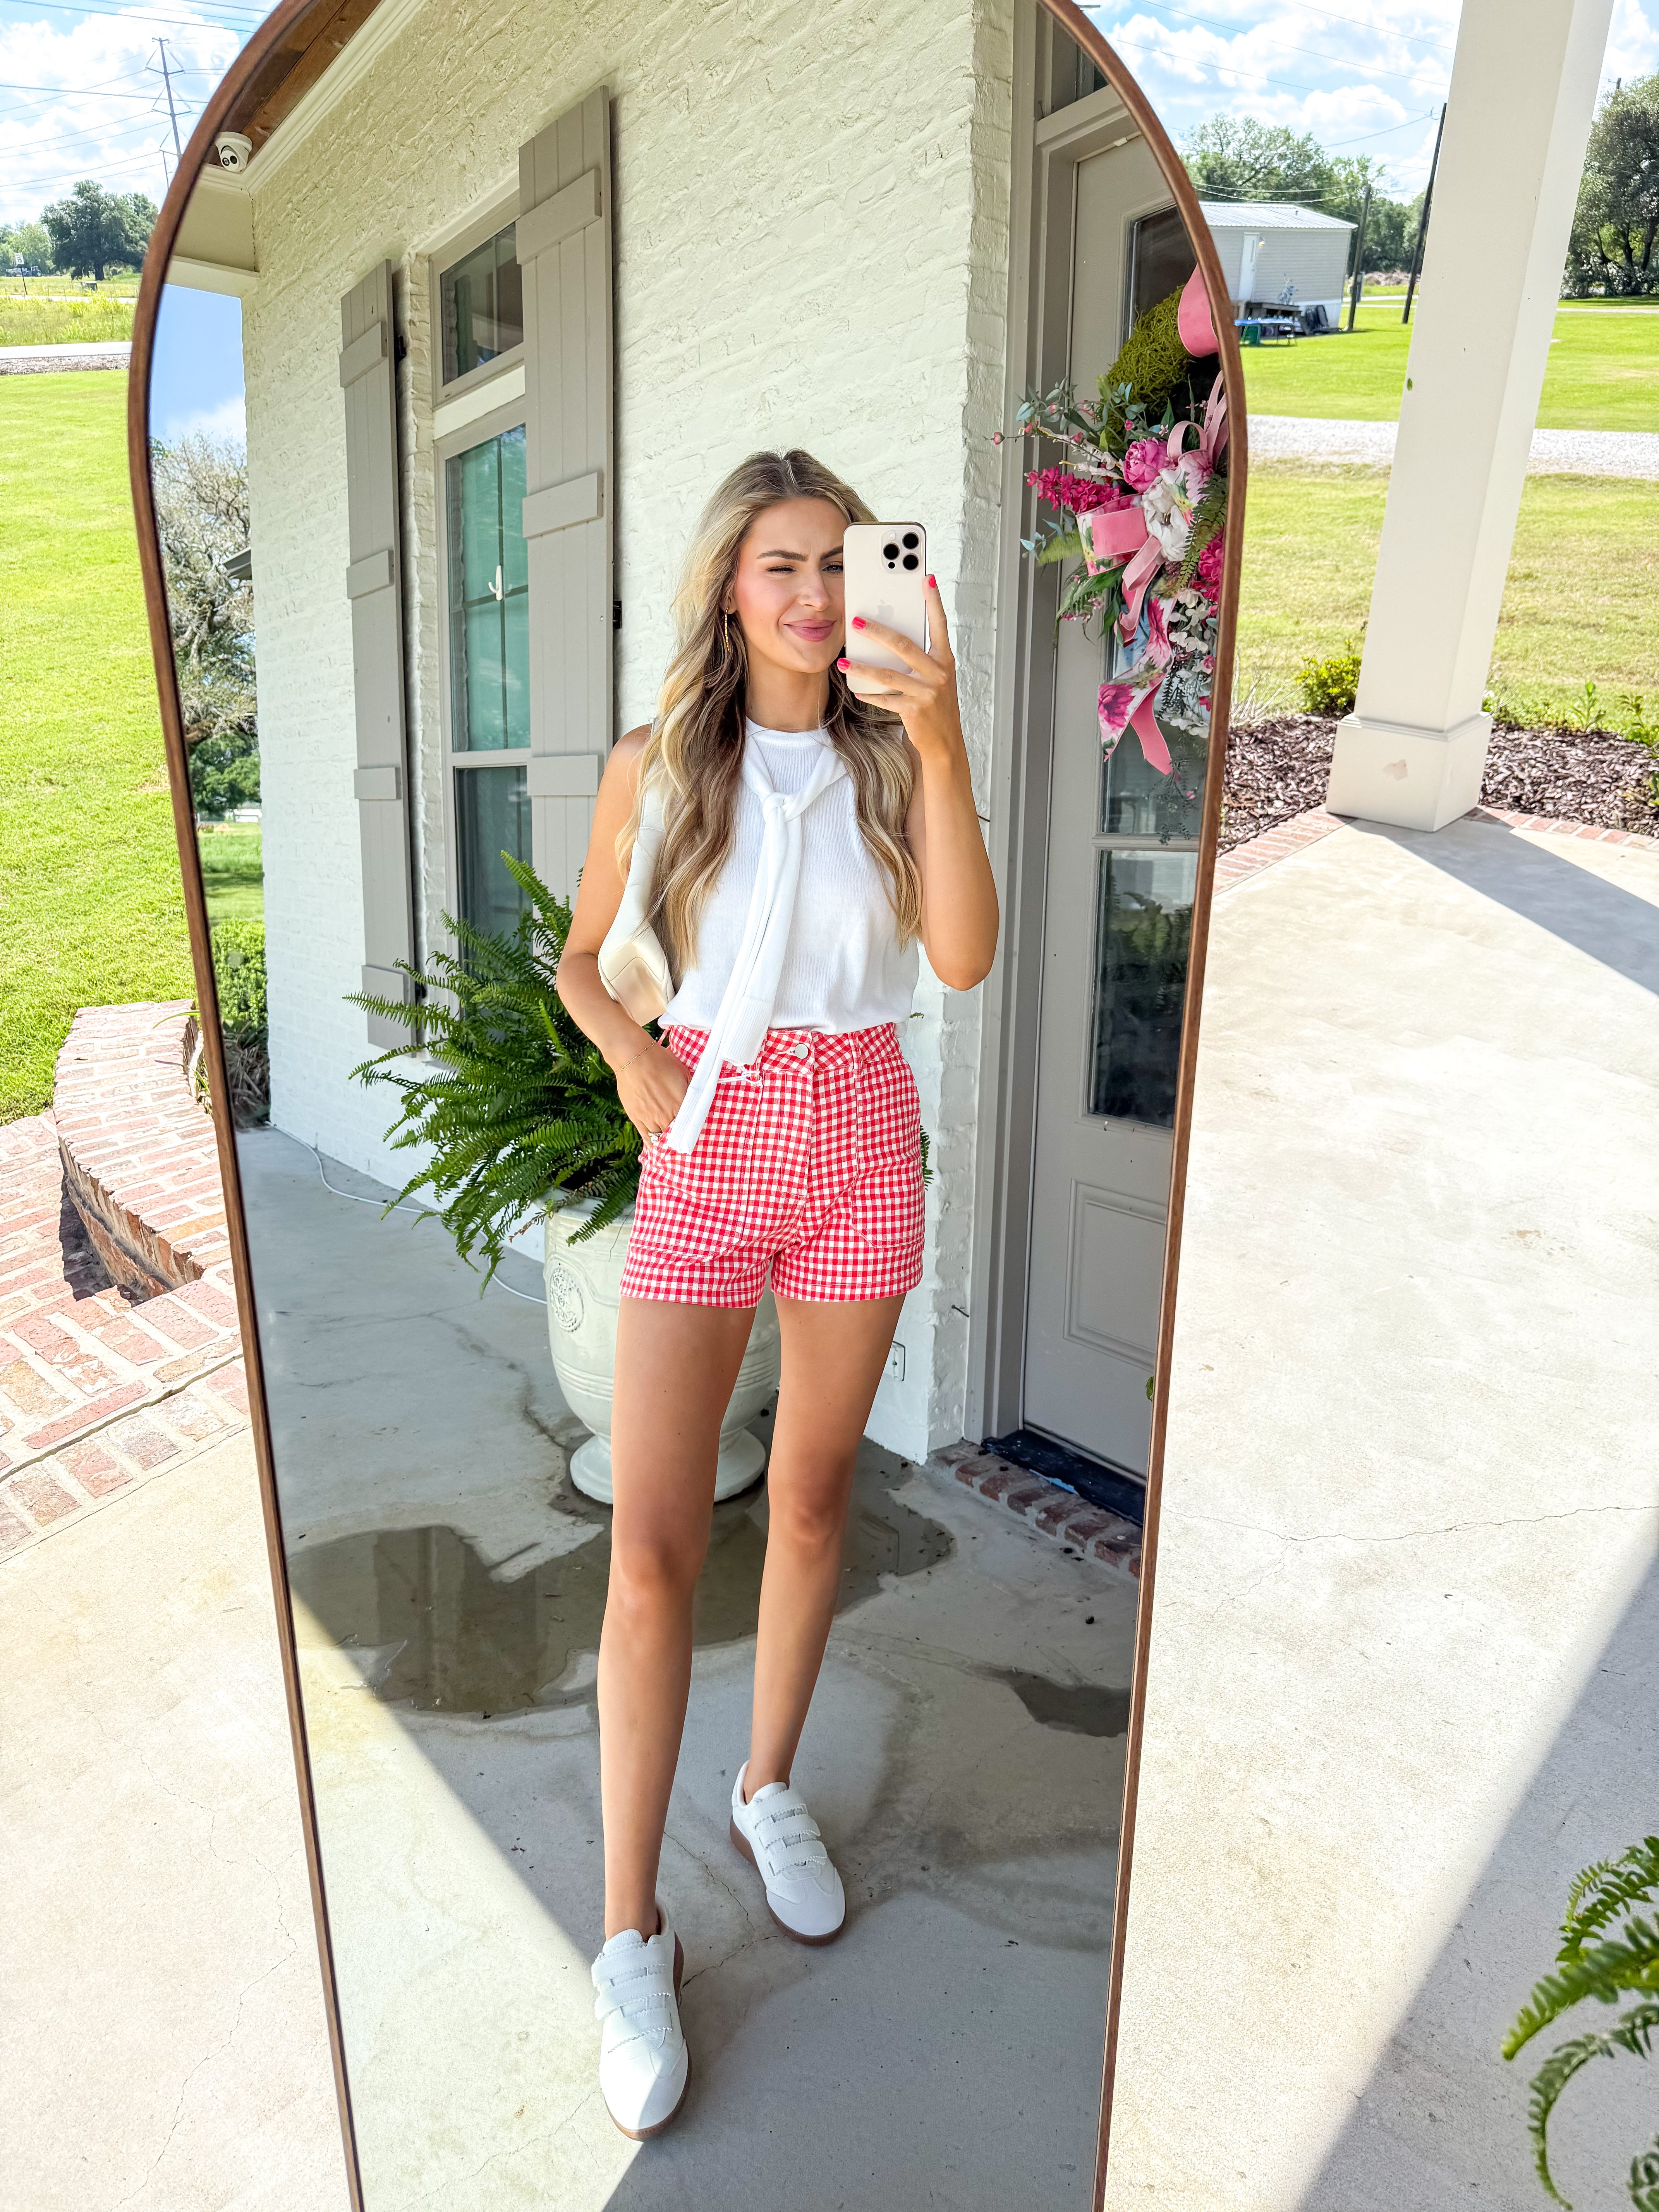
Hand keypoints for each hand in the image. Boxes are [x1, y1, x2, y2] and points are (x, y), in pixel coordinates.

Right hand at [614, 1036, 687, 1136]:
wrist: (634, 1057)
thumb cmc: (660, 1061)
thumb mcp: (683, 1073)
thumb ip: (691, 1091)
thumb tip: (697, 1101)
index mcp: (681, 1103)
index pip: (692, 1126)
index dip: (694, 1131)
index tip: (696, 1134)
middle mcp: (667, 1115)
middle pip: (677, 1136)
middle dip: (681, 1139)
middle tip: (684, 1142)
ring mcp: (651, 1118)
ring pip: (662, 1139)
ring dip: (667, 1143)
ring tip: (671, 1146)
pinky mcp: (637, 1118)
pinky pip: (647, 1138)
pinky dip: (653, 1144)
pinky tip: (657, 1148)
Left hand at [838, 576, 963, 763]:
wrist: (944, 741)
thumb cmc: (936, 703)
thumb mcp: (935, 676)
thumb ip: (921, 656)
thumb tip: (890, 637)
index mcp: (945, 659)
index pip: (939, 624)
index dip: (933, 601)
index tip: (926, 578)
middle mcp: (938, 673)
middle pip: (904, 645)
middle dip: (878, 631)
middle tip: (857, 621)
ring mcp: (927, 692)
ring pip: (888, 674)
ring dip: (862, 667)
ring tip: (843, 661)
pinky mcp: (914, 710)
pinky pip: (885, 699)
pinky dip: (869, 693)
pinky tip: (856, 689)